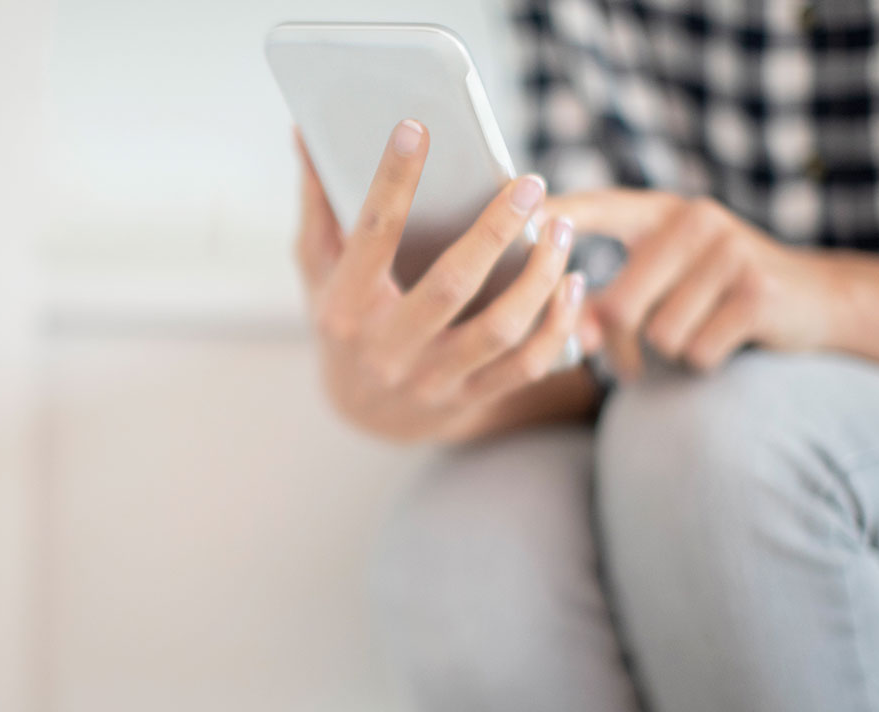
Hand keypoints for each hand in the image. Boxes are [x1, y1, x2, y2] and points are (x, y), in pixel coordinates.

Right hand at [296, 120, 585, 442]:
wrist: (362, 417)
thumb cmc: (342, 324)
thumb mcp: (317, 271)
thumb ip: (318, 205)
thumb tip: (306, 133)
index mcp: (344, 309)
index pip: (371, 237)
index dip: (392, 180)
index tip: (415, 127)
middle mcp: (386, 350)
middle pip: (450, 285)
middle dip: (495, 230)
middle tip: (529, 183)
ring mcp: (430, 380)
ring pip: (500, 329)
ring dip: (540, 276)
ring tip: (561, 227)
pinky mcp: (468, 399)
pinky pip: (526, 366)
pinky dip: (557, 325)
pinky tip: (572, 283)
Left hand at [546, 190, 838, 378]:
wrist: (815, 299)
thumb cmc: (717, 294)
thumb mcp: (665, 280)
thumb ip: (609, 300)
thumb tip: (571, 334)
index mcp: (661, 212)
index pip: (595, 209)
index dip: (554, 218)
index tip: (513, 227)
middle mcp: (695, 219)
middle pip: (619, 304)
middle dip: (621, 346)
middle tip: (632, 365)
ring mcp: (730, 251)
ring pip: (658, 333)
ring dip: (669, 353)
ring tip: (695, 333)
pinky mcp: (757, 290)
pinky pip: (697, 350)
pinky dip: (703, 360)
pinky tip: (726, 340)